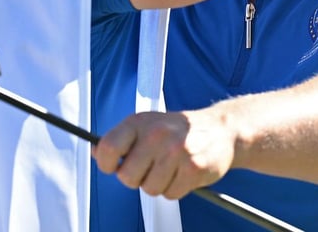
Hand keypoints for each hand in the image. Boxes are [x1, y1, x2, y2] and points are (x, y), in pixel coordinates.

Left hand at [94, 109, 236, 199]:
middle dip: (136, 178)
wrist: (221, 129)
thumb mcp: (147, 123)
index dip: (106, 163)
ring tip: (170, 168)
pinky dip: (175, 189)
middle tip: (149, 167)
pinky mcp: (193, 168)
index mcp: (140, 122)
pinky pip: (170, 195)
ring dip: (158, 184)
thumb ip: (122, 138)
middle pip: (127, 177)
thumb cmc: (178, 129)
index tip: (113, 166)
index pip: (108, 147)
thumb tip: (96, 152)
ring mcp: (176, 151)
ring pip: (149, 189)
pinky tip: (183, 173)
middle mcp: (156, 135)